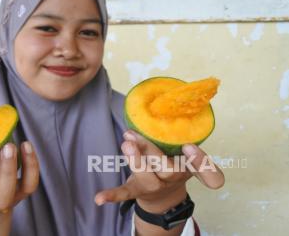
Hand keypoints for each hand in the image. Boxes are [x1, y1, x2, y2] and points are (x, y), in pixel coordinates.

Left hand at [94, 130, 223, 211]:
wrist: (164, 198)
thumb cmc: (173, 165)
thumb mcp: (185, 154)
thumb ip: (179, 135)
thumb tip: (158, 108)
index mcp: (189, 167)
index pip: (206, 171)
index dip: (199, 161)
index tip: (188, 146)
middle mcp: (173, 178)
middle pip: (167, 169)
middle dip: (151, 151)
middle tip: (135, 136)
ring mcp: (154, 186)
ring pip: (147, 177)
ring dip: (135, 161)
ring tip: (126, 144)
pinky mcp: (136, 190)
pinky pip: (124, 193)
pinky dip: (112, 195)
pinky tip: (98, 198)